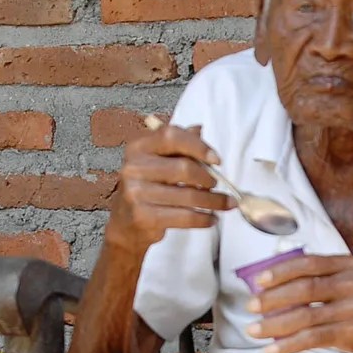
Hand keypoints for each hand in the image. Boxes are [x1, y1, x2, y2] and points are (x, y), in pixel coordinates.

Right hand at [108, 121, 232, 253]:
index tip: (216, 160)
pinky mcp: (143, 217)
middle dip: (208, 178)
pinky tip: (212, 219)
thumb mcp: (157, 161)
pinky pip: (184, 217)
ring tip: (227, 204)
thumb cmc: (147, 188)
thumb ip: (178, 145)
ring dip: (214, 201)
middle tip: (218, 185)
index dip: (198, 146)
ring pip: (188, 196)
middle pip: (183, 168)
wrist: (125, 224)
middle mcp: (133, 167)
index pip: (171, 136)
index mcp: (138, 148)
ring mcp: (136, 193)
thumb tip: (199, 129)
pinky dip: (203, 219)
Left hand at [245, 254, 352, 352]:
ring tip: (254, 329)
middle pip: (303, 288)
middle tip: (251, 306)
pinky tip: (273, 349)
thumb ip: (328, 278)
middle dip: (272, 298)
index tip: (259, 280)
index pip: (309, 264)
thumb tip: (281, 284)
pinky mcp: (352, 333)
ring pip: (304, 315)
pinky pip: (312, 338)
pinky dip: (289, 344)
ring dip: (274, 324)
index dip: (280, 271)